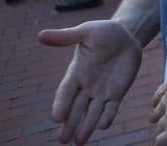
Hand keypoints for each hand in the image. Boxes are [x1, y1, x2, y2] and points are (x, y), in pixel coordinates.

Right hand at [38, 20, 142, 143]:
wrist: (126, 35)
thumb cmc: (103, 32)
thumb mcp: (85, 32)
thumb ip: (65, 37)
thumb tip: (40, 35)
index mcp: (76, 72)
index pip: (65, 92)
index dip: (61, 104)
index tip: (56, 118)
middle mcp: (86, 86)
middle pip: (76, 108)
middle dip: (70, 124)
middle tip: (62, 141)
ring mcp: (101, 91)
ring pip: (92, 112)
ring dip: (86, 127)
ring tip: (78, 143)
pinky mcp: (117, 92)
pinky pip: (111, 107)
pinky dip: (107, 116)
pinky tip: (103, 126)